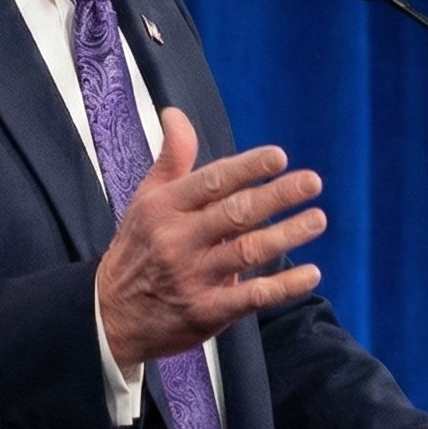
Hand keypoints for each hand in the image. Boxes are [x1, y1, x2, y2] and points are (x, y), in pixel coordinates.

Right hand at [98, 109, 326, 369]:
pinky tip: (311, 273)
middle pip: (235, 213)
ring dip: (286, 235)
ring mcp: (192, 277)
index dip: (247, 168)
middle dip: (276, 196)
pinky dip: (283, 286)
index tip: (279, 157)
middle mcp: (178, 239)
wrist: (110, 315)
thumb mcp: (145, 200)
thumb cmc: (138, 248)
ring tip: (317, 219)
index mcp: (164, 207)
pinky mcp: (206, 311)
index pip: (212, 181)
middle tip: (312, 181)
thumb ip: (171, 159)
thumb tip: (175, 114)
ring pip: (247, 251)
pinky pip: (251, 297)